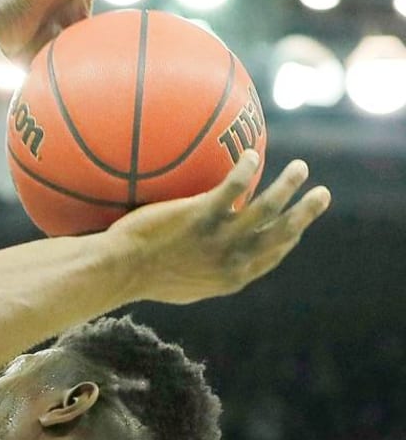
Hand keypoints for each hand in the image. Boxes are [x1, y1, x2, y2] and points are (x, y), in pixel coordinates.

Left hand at [107, 153, 330, 305]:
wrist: (116, 272)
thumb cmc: (139, 277)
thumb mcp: (180, 284)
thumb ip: (203, 272)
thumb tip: (208, 261)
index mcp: (230, 278)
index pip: (270, 257)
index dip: (288, 241)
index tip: (297, 227)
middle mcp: (232, 260)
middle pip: (282, 234)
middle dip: (306, 213)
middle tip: (322, 195)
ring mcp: (218, 238)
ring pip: (266, 208)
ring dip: (288, 186)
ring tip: (300, 168)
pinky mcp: (199, 216)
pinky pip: (232, 188)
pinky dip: (246, 170)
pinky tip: (251, 155)